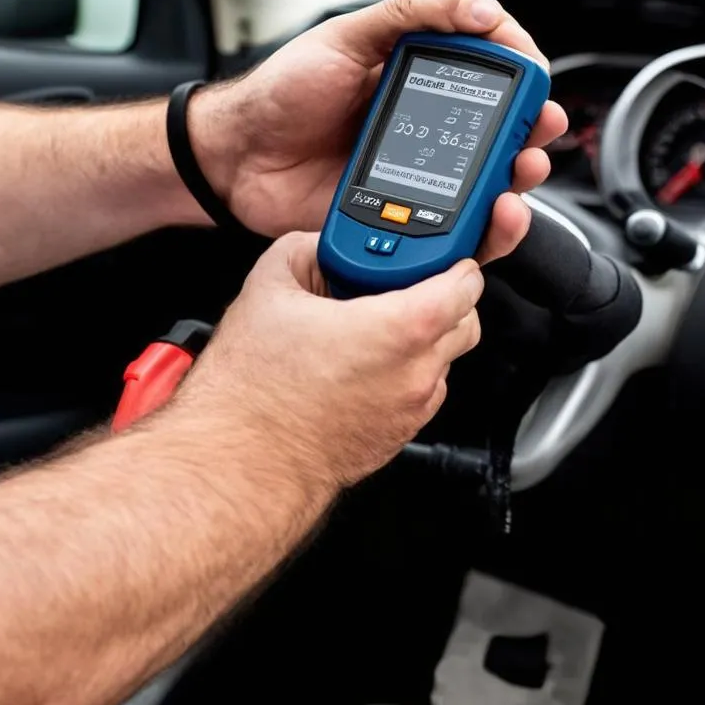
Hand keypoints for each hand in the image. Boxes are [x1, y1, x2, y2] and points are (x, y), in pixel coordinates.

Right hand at [178, 232, 483, 490]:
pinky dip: (402, 375)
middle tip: (402, 289)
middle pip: (465, 324)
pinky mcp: (397, 437)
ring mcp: (410, 411)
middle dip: (445, 301)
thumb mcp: (268, 287)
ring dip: (422, 341)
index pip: (466, 286)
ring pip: (443, 362)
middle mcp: (415, 373)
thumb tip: (319, 244)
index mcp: (398, 329)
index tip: (442, 259)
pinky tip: (357, 367)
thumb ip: (304, 248)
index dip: (455, 264)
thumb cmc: (253, 389)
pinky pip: (419, 395)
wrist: (238, 460)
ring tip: (368, 330)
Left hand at [189, 0, 568, 263]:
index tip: (532, 74)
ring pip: (489, 181)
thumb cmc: (281, 92)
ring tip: (521, 173)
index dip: (521, 69)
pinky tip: (488, 215)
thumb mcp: (344, 36)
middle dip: (532, 128)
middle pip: (502, 127)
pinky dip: (481, 227)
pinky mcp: (403, 214)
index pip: (490, 67)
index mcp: (416, 74)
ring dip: (518, 179)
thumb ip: (410, 16)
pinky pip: (455, 224)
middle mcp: (426, 122)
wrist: (235, 157)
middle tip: (538, 130)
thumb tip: (482, 11)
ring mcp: (417, 171)